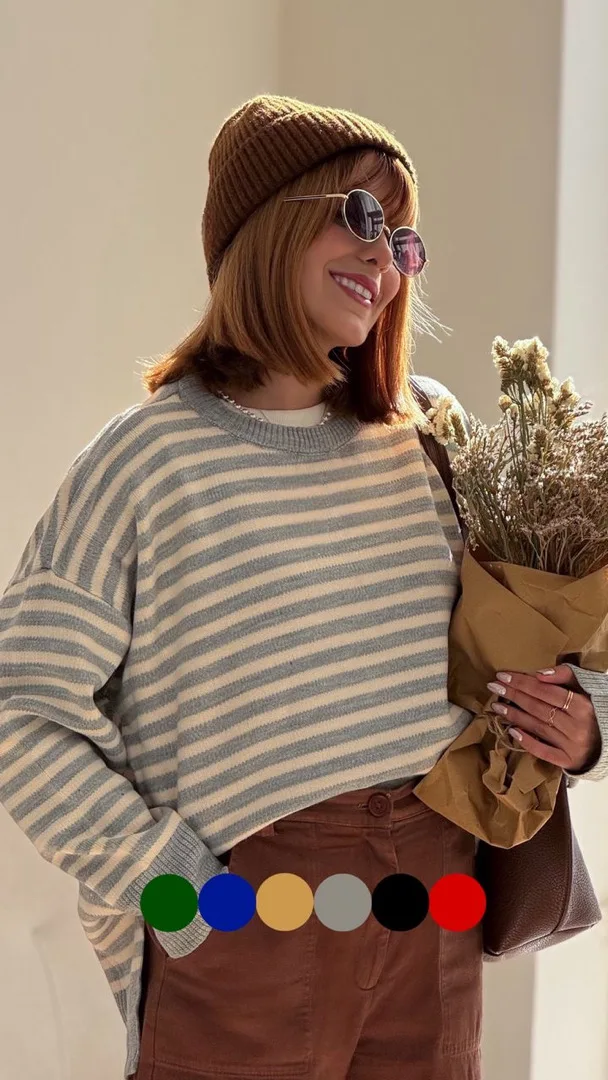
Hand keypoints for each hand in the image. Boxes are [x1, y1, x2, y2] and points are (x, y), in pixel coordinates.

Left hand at [486, 664, 601, 773]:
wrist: (607, 740)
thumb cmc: (593, 710)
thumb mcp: (585, 689)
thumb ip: (566, 676)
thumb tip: (540, 673)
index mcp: (583, 706)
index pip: (546, 691)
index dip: (523, 682)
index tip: (503, 676)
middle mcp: (577, 726)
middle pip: (538, 708)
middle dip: (514, 696)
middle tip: (493, 687)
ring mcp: (572, 745)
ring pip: (538, 727)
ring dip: (514, 716)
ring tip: (497, 706)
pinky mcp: (568, 760)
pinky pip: (544, 751)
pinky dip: (527, 742)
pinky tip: (511, 732)